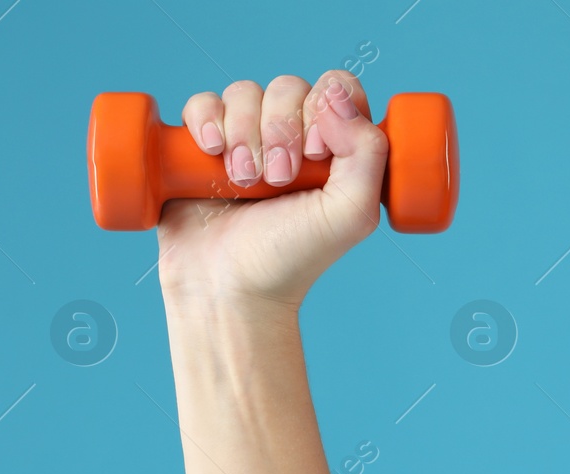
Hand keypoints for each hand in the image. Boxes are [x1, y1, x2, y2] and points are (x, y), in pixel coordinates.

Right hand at [156, 71, 388, 309]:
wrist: (228, 290)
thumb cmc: (291, 260)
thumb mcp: (351, 215)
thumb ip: (368, 153)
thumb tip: (336, 98)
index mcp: (333, 149)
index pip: (336, 89)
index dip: (326, 107)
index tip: (317, 154)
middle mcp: (290, 139)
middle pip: (288, 87)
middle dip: (281, 130)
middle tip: (277, 180)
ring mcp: (244, 141)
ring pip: (244, 92)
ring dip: (244, 132)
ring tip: (243, 183)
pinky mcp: (201, 148)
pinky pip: (203, 103)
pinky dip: (206, 119)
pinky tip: (212, 151)